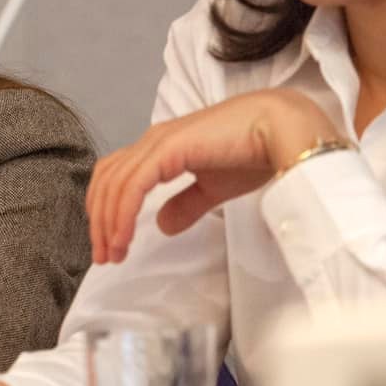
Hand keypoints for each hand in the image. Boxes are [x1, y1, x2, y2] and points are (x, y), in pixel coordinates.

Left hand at [87, 89, 340, 263]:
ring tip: (112, 253)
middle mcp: (153, 141)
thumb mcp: (214, 188)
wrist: (284, 130)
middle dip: (100, 221)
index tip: (111, 246)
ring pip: (115, 185)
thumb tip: (162, 226)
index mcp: (161, 147)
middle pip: (108, 181)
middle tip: (103, 256)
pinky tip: (123, 238)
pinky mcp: (168, 149)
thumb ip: (187, 204)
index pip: (118, 176)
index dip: (107, 210)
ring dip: (108, 222)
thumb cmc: (256, 152)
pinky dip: (122, 214)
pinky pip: (133, 186)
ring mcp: (158, 143)